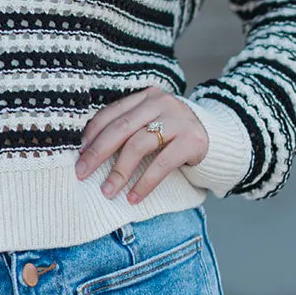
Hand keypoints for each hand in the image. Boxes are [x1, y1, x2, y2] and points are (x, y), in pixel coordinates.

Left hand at [75, 87, 208, 206]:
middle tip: (82, 173)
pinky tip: (134, 197)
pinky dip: (145, 183)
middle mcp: (160, 103)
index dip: (93, 133)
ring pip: (139, 144)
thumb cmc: (174, 134)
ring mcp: (177, 120)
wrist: (217, 137)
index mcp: (145, 97)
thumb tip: (90, 152)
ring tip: (108, 191)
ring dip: (119, 171)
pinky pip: (162, 164)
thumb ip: (129, 129)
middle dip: (98, 152)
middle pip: (121, 127)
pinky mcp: (192, 140)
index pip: (112, 112)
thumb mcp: (152, 123)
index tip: (78, 154)